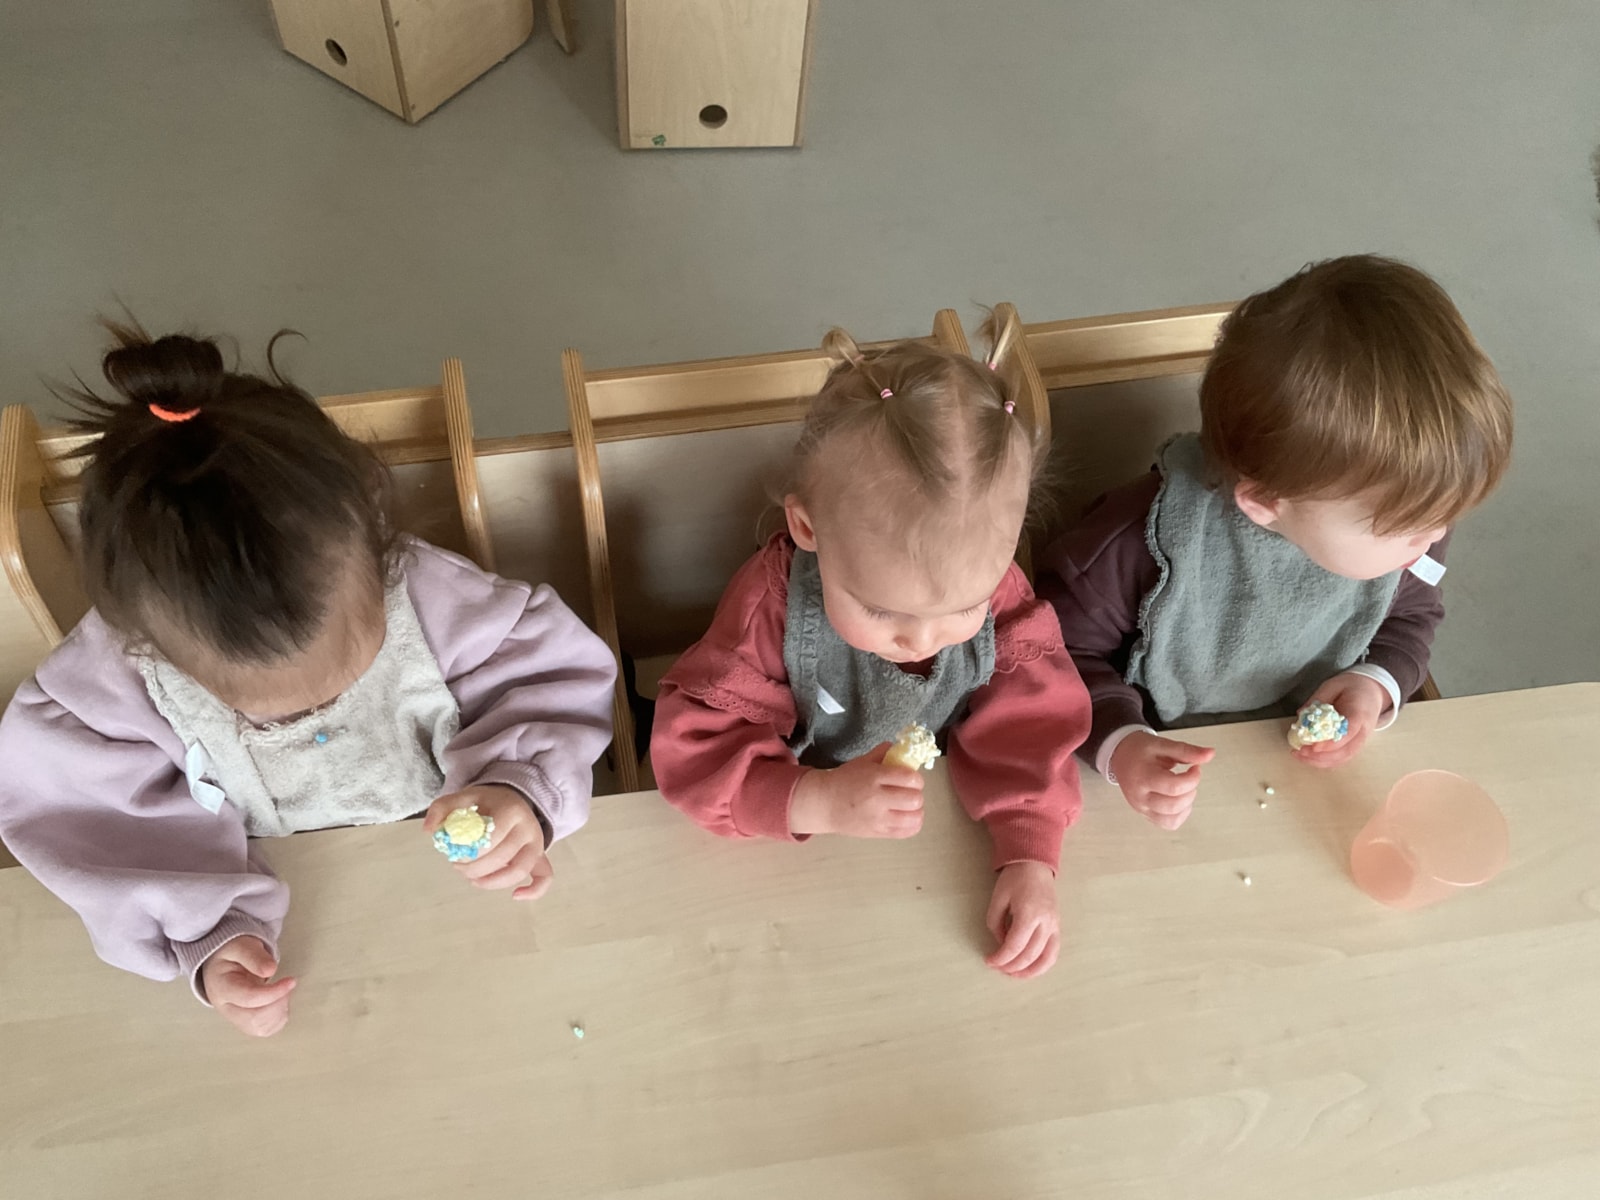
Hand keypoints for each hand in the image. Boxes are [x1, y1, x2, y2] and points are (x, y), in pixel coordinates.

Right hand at [200, 935, 295, 1037]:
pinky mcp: (246, 1023)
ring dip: (279, 1011)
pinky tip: (278, 1001)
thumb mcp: (241, 946)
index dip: (274, 992)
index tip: (291, 981)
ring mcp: (235, 1018)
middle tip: (287, 985)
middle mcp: (226, 1008)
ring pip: (261, 1028)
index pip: (249, 998)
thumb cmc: (231, 955)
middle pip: (254, 1019)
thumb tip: (270, 970)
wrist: (222, 964)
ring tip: (281, 991)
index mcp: (222, 987)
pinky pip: (265, 1030)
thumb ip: (254, 956)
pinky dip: (278, 1018)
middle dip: (278, 1003)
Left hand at [425, 784, 552, 900]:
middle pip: (503, 857)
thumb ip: (441, 809)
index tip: (453, 854)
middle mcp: (528, 827)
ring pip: (519, 871)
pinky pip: (545, 878)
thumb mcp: (462, 797)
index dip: (470, 852)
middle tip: (458, 867)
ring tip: (473, 880)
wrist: (510, 799)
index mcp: (510, 810)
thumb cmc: (484, 803)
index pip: (491, 839)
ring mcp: (537, 844)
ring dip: (493, 882)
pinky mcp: (540, 857)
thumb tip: (429, 830)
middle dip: (475, 868)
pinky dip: (534, 891)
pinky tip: (515, 897)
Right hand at [788, 744, 924, 837]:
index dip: (917, 779)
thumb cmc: (844, 780)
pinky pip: (906, 832)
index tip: (912, 779)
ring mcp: (877, 819)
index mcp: (874, 777)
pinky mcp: (877, 833)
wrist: (824, 804)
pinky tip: (908, 818)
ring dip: (917, 811)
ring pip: (913, 818)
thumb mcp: (861, 762)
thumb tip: (901, 747)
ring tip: (910, 806)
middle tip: (910, 792)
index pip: (909, 778)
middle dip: (917, 794)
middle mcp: (877, 799)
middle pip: (914, 799)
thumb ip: (882, 754)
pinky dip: (913, 825)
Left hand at [985, 861, 1059, 978]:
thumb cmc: (1014, 879)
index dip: (1000, 958)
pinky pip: (1054, 952)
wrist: (1034, 865)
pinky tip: (1031, 968)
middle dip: (1012, 966)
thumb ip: (996, 924)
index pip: (1014, 946)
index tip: (989, 961)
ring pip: (1046, 959)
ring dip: (1030, 971)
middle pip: (1029, 955)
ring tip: (1015, 974)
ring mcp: (1055, 925)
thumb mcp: (998, 899)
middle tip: (998, 968)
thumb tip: (1001, 944)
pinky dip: (1043, 964)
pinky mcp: (1058, 927)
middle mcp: (1045, 922)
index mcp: (1029, 913)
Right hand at [1109, 732, 1214, 829]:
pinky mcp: (1145, 814)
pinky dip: (1179, 815)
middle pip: (1173, 805)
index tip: (1195, 768)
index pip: (1174, 787)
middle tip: (1189, 777)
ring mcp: (1142, 808)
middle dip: (1190, 792)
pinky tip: (1179, 800)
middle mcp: (1140, 797)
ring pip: (1171, 820)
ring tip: (1183, 789)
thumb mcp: (1162, 744)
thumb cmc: (1138, 750)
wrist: (1120, 756)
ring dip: (1185, 806)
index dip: (1192, 778)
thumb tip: (1210, 754)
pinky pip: (1167, 824)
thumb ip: (1187, 751)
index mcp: (1143, 777)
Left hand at [1293, 673, 1386, 768]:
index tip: (1314, 747)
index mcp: (1360, 713)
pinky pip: (1342, 758)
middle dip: (1321, 756)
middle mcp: (1363, 731)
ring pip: (1343, 758)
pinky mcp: (1355, 744)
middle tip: (1299, 752)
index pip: (1348, 732)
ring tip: (1299, 755)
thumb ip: (1318, 699)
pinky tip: (1309, 758)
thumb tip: (1300, 714)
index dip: (1331, 743)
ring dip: (1320, 761)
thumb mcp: (1333, 684)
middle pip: (1345, 751)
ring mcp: (1361, 740)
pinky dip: (1325, 761)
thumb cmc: (1352, 687)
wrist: (1372, 691)